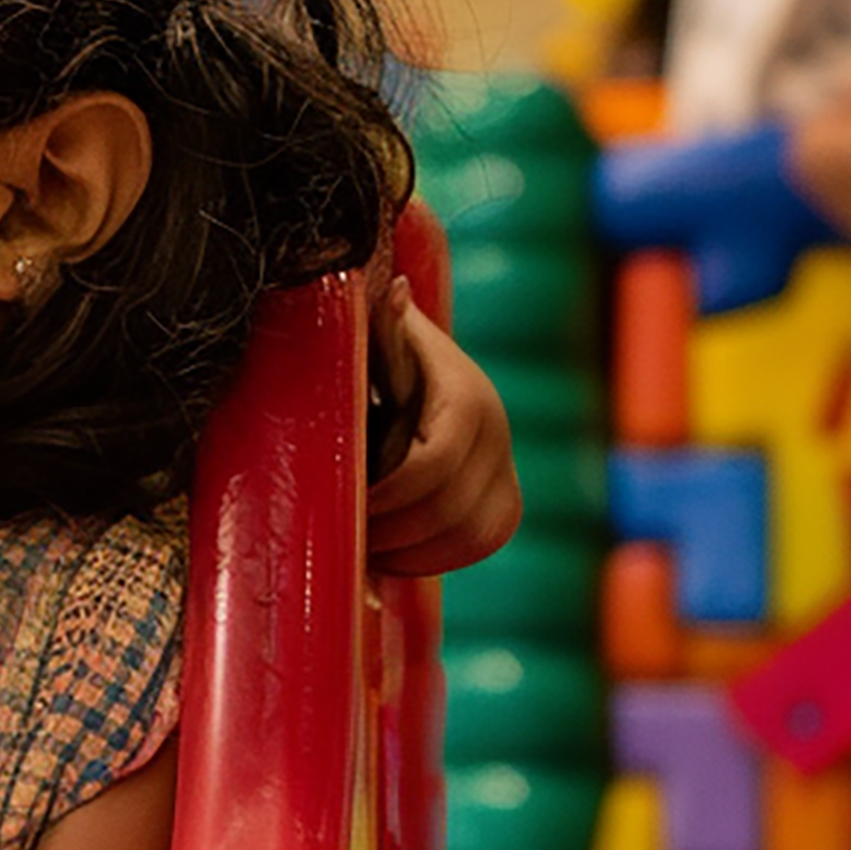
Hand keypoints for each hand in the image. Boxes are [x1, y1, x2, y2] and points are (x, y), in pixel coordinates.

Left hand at [366, 288, 521, 577]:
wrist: (412, 371)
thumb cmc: (374, 354)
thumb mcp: (374, 339)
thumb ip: (381, 326)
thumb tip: (394, 291)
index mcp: (465, 392)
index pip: (436, 462)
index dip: (391, 493)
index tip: (348, 503)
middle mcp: (498, 429)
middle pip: (451, 509)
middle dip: (392, 530)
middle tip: (344, 533)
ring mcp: (506, 467)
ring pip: (472, 535)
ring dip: (412, 551)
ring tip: (364, 545)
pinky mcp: (506, 500)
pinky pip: (482, 544)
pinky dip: (436, 558)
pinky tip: (392, 553)